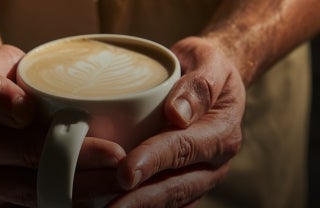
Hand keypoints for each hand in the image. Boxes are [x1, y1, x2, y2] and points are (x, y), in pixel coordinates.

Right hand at [0, 45, 125, 206]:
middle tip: (125, 173)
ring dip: (81, 199)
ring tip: (117, 187)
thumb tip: (23, 111)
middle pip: (40, 182)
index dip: (75, 154)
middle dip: (89, 183)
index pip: (30, 147)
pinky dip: (64, 206)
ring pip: (39, 203)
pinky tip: (93, 200)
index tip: (114, 152)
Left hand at [109, 37, 245, 207]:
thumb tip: (177, 114)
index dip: (153, 161)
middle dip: (140, 199)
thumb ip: (198, 85)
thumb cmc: (204, 67)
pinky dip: (144, 206)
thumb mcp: (209, 61)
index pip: (183, 149)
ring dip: (139, 207)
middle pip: (176, 185)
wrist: (212, 81)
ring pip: (171, 199)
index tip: (125, 172)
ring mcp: (201, 176)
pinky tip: (117, 205)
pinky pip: (168, 201)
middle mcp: (214, 162)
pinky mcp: (187, 181)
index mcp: (220, 132)